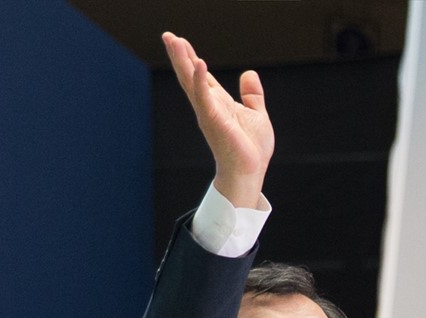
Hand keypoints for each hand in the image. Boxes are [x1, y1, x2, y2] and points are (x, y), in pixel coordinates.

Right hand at [162, 32, 274, 208]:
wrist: (249, 173)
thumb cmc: (252, 150)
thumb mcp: (257, 115)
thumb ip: (252, 95)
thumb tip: (249, 74)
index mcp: (218, 104)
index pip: (201, 76)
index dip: (191, 58)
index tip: (180, 41)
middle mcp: (209, 107)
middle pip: (190, 75)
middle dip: (179, 55)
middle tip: (167, 35)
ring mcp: (209, 113)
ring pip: (191, 82)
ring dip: (183, 61)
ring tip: (173, 41)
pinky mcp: (214, 121)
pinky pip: (205, 98)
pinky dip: (200, 81)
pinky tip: (198, 64)